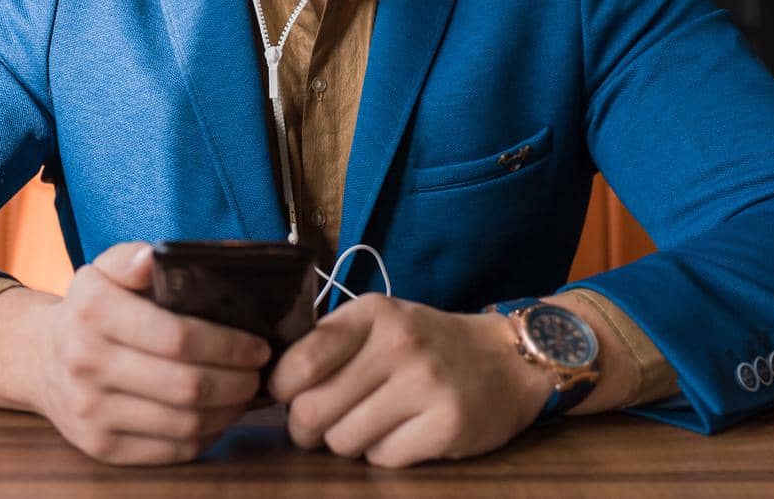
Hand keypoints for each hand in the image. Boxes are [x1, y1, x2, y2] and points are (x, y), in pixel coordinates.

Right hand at [29, 240, 273, 465]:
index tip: (258, 346)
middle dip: (237, 382)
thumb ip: (131, 259)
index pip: (178, 337)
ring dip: (228, 411)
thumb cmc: (90, 311)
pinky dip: (205, 436)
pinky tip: (217, 417)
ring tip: (244, 394)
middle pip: (187, 385)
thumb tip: (150, 258)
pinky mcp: (100, 447)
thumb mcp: (102, 271)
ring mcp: (91, 411)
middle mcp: (86, 363)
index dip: (228, 345)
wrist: (40, 360)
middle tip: (258, 373)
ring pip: (184, 423)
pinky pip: (170, 450)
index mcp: (93, 312)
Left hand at [266, 293, 553, 467]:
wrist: (505, 361)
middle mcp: (398, 344)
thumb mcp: (378, 323)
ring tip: (369, 424)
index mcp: (372, 313)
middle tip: (319, 425)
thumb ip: (328, 344)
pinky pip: (384, 459)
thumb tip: (268, 384)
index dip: (282, 390)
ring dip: (347, 443)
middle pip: (313, 410)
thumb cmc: (425, 344)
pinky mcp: (448, 425)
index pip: (300, 361)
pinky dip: (384, 455)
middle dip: (307, 428)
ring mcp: (426, 385)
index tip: (288, 396)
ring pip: (343, 441)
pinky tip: (402, 434)